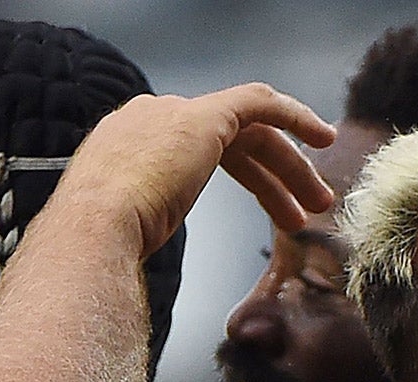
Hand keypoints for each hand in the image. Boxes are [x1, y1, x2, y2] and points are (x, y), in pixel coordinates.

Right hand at [54, 83, 333, 254]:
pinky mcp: (202, 118)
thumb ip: (146, 212)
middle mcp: (152, 117)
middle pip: (231, 141)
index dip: (245, 174)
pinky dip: (293, 114)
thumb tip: (143, 233)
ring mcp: (175, 114)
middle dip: (276, 175)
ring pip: (251, 131)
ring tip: (320, 203)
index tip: (271, 203)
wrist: (96, 226)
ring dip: (292, 167)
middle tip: (307, 209)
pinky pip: (257, 103)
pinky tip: (320, 135)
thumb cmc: (108, 241)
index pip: (202, 149)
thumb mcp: (131, 222)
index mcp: (133, 141)